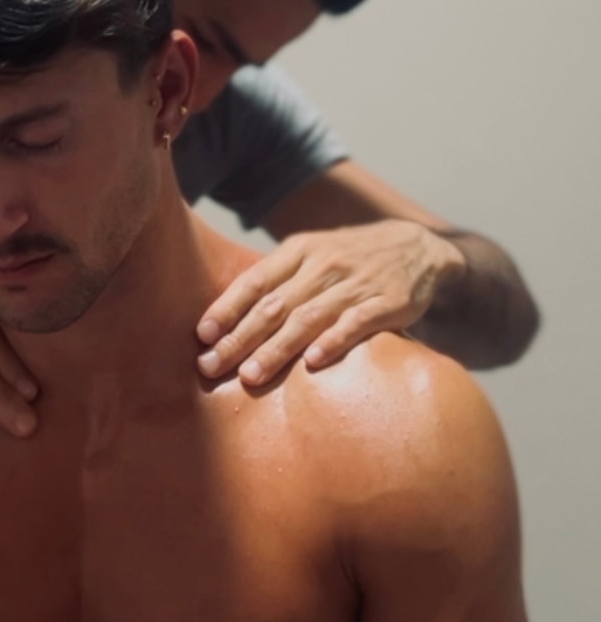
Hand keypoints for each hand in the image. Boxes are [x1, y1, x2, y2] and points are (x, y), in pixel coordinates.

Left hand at [196, 220, 466, 385]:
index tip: (203, 336)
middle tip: (211, 367)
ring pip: (308, 318)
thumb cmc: (351, 258)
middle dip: (239, 338)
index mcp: (300, 251)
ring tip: (251, 375)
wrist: (418, 246)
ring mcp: (355, 284)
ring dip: (277, 348)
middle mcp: (323, 266)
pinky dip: (333, 342)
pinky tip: (313, 362)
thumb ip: (278, 281)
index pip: (255, 281)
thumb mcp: (313, 254)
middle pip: (274, 305)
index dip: (227, 308)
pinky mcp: (387, 303)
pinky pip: (356, 324)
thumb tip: (227, 320)